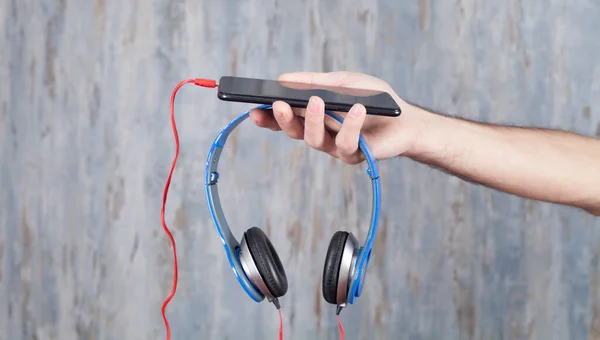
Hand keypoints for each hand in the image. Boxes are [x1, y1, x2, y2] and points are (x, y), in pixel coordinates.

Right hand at [249, 71, 421, 163]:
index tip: (254, 111)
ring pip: (315, 140)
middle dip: (284, 119)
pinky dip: (351, 124)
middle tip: (279, 105)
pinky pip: (347, 143)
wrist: (405, 118)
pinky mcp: (355, 155)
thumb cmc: (374, 99)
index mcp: (315, 117)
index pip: (286, 119)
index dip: (268, 118)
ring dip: (314, 120)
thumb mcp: (343, 82)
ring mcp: (336, 147)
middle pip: (295, 132)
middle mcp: (321, 135)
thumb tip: (283, 79)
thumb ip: (315, 81)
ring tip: (317, 101)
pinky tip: (357, 109)